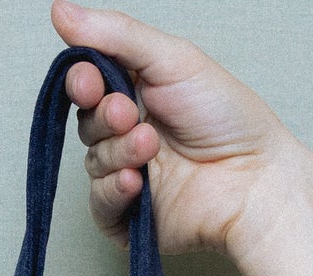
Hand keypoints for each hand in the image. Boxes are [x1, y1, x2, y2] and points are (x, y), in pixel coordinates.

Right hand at [49, 3, 304, 256]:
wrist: (253, 179)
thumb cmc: (227, 118)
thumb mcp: (172, 59)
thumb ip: (115, 35)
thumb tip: (59, 10)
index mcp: (138, 93)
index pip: (88, 85)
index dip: (81, 82)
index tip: (88, 81)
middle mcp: (130, 134)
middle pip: (86, 123)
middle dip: (104, 117)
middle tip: (130, 115)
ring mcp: (130, 176)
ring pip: (93, 163)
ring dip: (118, 151)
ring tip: (151, 146)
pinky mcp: (132, 218)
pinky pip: (100, 205)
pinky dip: (113, 191)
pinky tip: (137, 181)